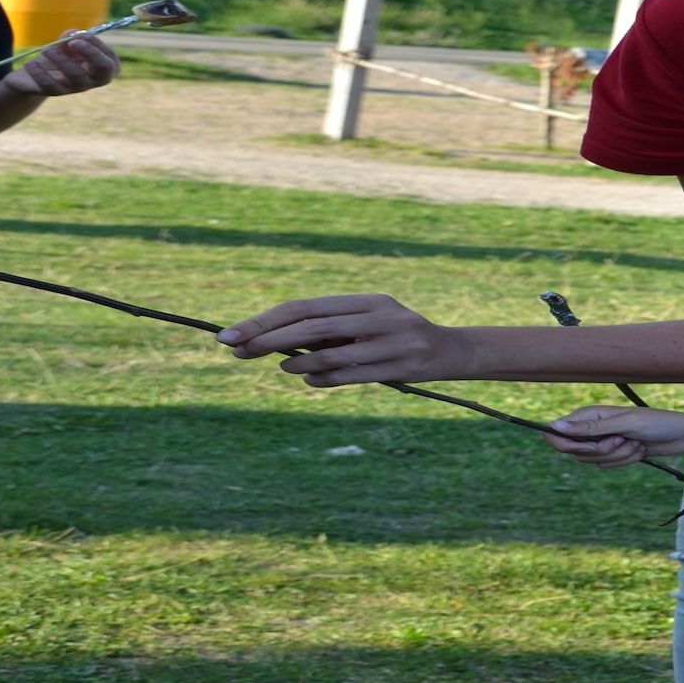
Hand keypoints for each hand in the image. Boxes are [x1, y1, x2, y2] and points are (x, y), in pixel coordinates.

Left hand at [3, 30, 120, 96]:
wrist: (35, 71)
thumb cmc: (58, 55)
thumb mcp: (67, 44)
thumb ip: (73, 37)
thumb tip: (75, 35)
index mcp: (100, 67)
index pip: (110, 60)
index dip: (97, 46)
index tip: (81, 35)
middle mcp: (92, 80)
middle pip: (103, 71)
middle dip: (91, 54)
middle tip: (73, 42)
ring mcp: (75, 88)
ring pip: (76, 75)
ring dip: (61, 59)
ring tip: (46, 49)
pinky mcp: (56, 92)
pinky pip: (50, 84)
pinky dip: (39, 72)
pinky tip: (30, 63)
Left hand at [217, 294, 475, 385]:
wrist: (452, 351)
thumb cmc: (396, 337)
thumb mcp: (367, 323)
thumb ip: (330, 329)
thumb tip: (272, 342)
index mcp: (368, 300)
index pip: (306, 307)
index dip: (266, 321)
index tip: (231, 334)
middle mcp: (381, 317)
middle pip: (313, 328)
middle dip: (269, 340)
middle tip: (236, 351)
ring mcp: (393, 343)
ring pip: (331, 356)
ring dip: (298, 365)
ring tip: (283, 368)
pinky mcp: (402, 368)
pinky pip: (352, 377)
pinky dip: (323, 380)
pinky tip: (310, 381)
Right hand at [545, 405, 683, 465]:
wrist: (681, 436)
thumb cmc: (656, 423)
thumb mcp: (623, 424)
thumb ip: (590, 428)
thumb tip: (555, 426)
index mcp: (590, 414)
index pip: (557, 432)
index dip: (566, 444)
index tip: (589, 446)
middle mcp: (593, 428)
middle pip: (576, 451)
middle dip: (601, 451)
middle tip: (622, 439)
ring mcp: (604, 442)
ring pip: (593, 461)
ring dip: (618, 456)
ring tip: (635, 442)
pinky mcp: (615, 454)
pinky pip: (608, 466)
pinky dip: (625, 460)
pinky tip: (639, 449)